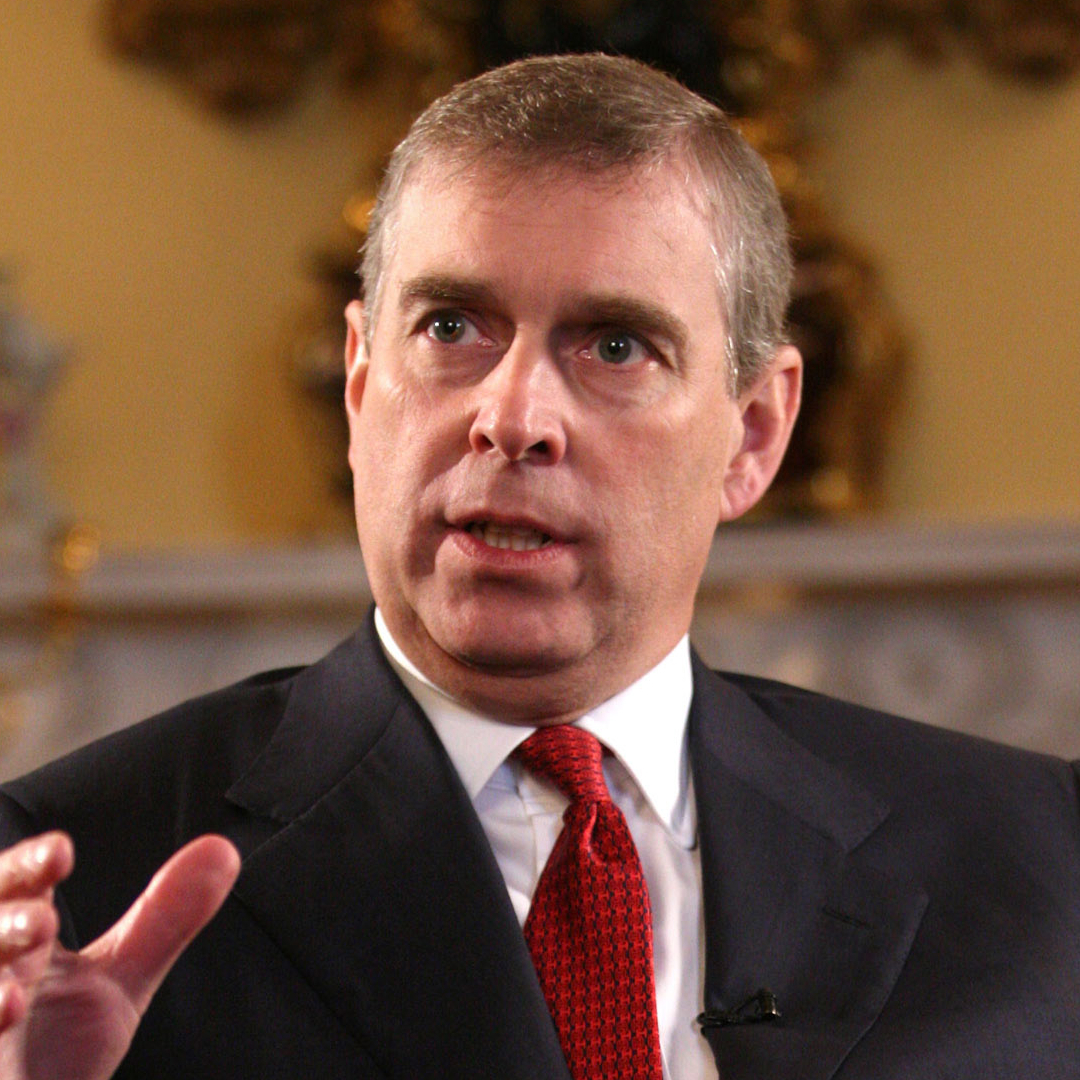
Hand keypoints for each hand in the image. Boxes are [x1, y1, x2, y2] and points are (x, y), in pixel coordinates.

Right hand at [0, 831, 239, 1079]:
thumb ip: (166, 918)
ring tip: (37, 929)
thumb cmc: (56, 1052)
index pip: (23, 884)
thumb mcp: (122, 978)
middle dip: (6, 892)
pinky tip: (10, 1006)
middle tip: (42, 908)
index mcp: (25, 939)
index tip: (60, 851)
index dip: (33, 863)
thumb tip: (223, 849)